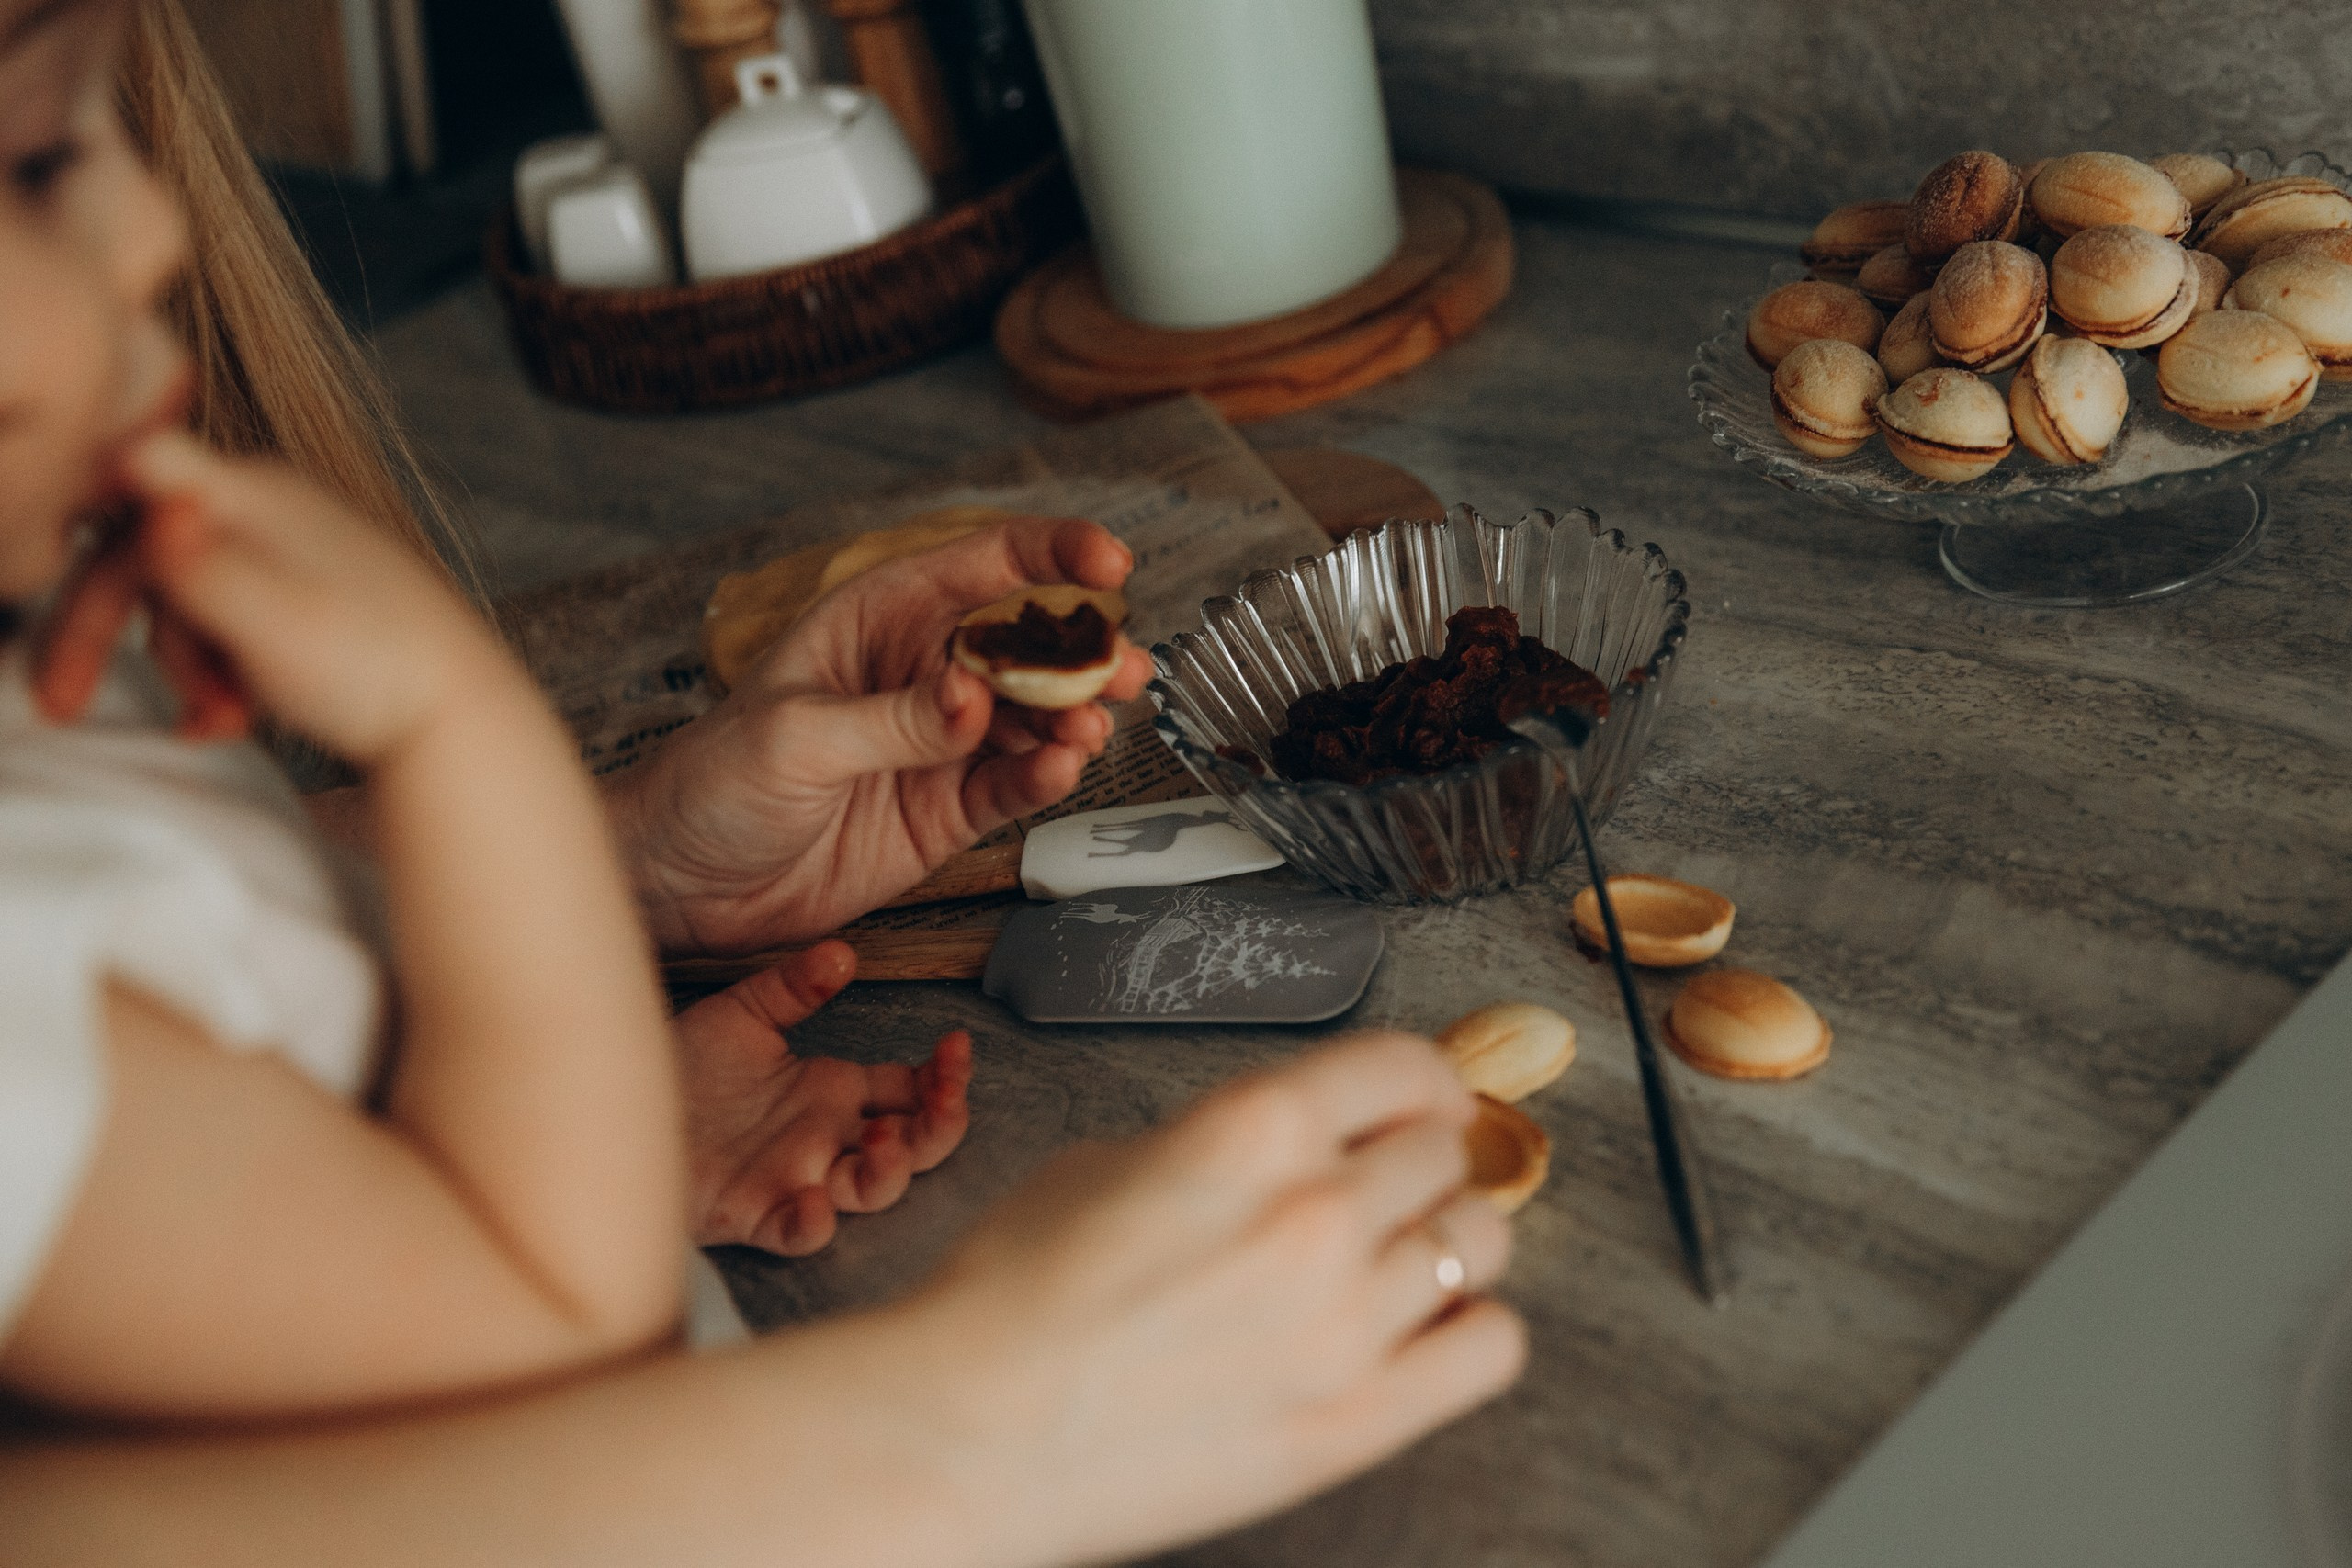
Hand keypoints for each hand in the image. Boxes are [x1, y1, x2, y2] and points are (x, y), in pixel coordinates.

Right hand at [35, 433, 511, 762]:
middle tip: (63, 705)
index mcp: (252, 493)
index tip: (45, 564)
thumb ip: (190, 553)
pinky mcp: (305, 601)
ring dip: (182, 667)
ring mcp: (289, 554)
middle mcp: (269, 508)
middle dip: (107, 630)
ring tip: (223, 722)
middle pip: (142, 551)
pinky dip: (215, 676)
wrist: (462, 718)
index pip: (130, 470)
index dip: (77, 499)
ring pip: (182, 600)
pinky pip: (226, 628)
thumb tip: (130, 461)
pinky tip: (230, 721)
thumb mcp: (266, 615)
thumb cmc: (373, 667)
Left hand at [611, 517, 1154, 953]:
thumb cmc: (711, 782)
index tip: (1109, 564)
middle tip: (1121, 670)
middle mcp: (922, 674)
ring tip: (1087, 730)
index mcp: (880, 619)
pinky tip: (1058, 770)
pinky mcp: (946, 812)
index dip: (1052, 555)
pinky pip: (1012, 786)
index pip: (982, 566)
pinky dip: (1043, 778)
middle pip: (1029, 645)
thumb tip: (973, 698)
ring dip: (1073, 719)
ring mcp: (940, 745)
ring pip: (1035, 718)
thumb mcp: (795, 737)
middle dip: (1084, 652)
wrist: (680, 881)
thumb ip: (893, 720)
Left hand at [674, 942, 971, 1254]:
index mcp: (832, 1093)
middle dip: (941, 1123)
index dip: (945, 1074)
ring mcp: (794, 1178)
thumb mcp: (742, 1014)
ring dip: (890, 1169)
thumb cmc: (681, 1070)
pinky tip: (815, 1199)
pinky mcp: (751, 1212)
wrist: (609, 1109)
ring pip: (868, 1191)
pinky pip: (795, 1231)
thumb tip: (843, 953)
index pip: (912, 1090)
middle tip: (945, 1094)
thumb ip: (793, 985)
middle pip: (913, 1146)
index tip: (955, 1043)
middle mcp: (825, 1139)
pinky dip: (812, 1223)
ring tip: (884, 1138)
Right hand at [919, 1032, 1525, 1566]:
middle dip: (1420, 1162)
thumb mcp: (1104, 1163)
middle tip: (1396, 1185)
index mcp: (1251, 1129)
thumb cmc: (1008, 1300)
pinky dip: (1471, 1328)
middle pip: (1443, 1153)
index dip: (1420, 1080)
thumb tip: (1279, 1155)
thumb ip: (1218, 1146)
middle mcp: (1315, 1212)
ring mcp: (1345, 1320)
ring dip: (1444, 1240)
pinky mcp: (1357, 1420)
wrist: (965, 1431)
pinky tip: (1426, 1329)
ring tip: (1405, 1260)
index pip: (1401, 1066)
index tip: (1423, 1097)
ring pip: (1479, 1241)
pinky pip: (1489, 1347)